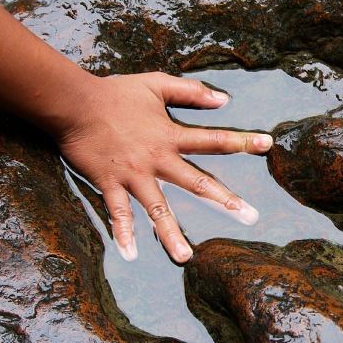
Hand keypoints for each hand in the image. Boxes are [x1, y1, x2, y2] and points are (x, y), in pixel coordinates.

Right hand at [56, 72, 272, 262]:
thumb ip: (190, 91)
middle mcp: (157, 159)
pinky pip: (118, 213)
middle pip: (197, 182)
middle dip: (225, 200)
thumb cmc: (116, 93)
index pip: (214, 139)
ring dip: (171, 234)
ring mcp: (134, 174)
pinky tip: (130, 255)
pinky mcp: (109, 183)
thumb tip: (223, 99)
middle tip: (250, 217)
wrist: (74, 102)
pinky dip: (122, 233)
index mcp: (170, 135)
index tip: (269, 144)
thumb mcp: (157, 84)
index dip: (242, 141)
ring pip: (157, 208)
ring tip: (186, 258)